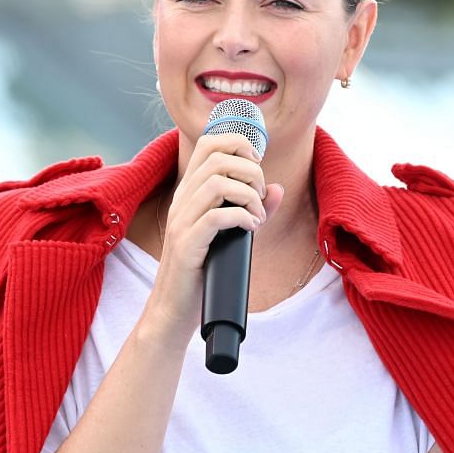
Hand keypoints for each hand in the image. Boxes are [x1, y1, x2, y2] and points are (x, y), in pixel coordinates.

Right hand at [138, 131, 285, 345]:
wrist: (175, 309)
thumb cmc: (204, 271)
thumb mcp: (231, 233)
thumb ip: (253, 209)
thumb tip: (278, 188)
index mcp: (189, 193)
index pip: (208, 144)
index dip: (239, 144)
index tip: (258, 167)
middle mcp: (182, 201)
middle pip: (216, 158)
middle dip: (250, 170)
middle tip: (260, 196)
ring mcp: (181, 222)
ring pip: (217, 183)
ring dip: (248, 194)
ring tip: (258, 214)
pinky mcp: (186, 245)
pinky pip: (216, 217)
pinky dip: (242, 217)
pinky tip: (252, 227)